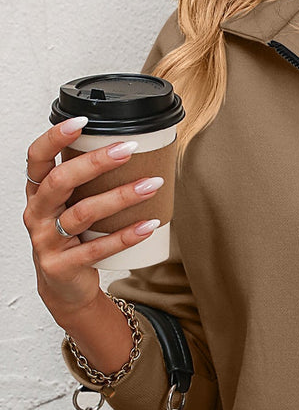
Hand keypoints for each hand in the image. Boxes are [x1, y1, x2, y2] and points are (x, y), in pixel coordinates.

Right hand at [23, 116, 161, 326]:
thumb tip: (131, 150)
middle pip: (61, 181)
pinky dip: (126, 236)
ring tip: (151, 185)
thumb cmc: (72, 240)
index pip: (37, 157)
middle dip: (96, 162)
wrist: (64, 288)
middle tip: (128, 149)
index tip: (83, 121)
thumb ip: (86, 184)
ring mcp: (46, 241)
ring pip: (83, 213)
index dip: (55, 137)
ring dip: (120, 196)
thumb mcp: (71, 207)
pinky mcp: (63, 265)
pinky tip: (148, 225)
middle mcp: (37, 214)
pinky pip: (98, 248)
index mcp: (37, 193)